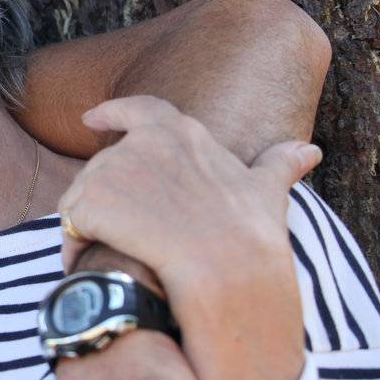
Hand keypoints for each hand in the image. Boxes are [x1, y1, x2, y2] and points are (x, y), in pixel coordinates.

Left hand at [55, 98, 316, 379]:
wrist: (225, 269)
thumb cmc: (249, 233)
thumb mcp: (265, 191)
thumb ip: (277, 166)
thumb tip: (309, 151)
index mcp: (176, 131)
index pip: (138, 110)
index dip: (112, 113)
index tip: (92, 118)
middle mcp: (136, 142)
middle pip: (105, 166)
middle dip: (110, 197)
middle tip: (132, 234)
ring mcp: (108, 170)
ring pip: (85, 196)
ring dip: (94, 225)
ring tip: (120, 253)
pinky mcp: (87, 202)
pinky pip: (70, 227)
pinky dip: (77, 247)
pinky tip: (95, 266)